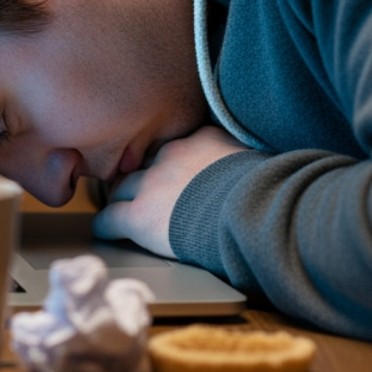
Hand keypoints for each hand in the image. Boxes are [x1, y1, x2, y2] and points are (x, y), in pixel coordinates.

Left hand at [91, 126, 246, 257]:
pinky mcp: (140, 216)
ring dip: (122, 199)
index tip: (171, 172)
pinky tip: (106, 232)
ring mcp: (152, 184)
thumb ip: (241, 160)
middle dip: (141, 179)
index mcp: (201, 139)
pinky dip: (107, 226)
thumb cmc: (266, 193)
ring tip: (120, 209)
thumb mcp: (257, 162)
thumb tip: (250, 168)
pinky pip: (111, 218)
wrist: (253, 211)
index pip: (176, 148)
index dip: (171, 163)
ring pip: (123, 188)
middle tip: (140, 193)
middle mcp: (171, 155)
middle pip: (145, 164)